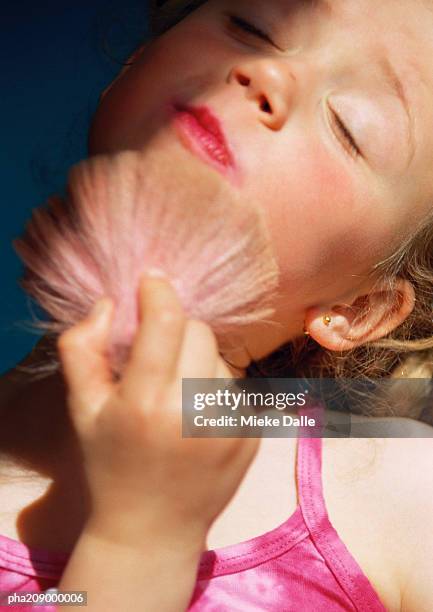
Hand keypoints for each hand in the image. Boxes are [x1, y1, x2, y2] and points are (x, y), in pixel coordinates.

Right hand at [57, 274, 259, 548]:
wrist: (153, 526)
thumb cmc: (111, 462)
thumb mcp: (81, 408)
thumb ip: (81, 349)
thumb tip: (110, 304)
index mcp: (146, 403)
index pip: (166, 322)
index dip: (159, 291)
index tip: (152, 280)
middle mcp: (193, 412)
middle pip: (198, 331)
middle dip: (176, 329)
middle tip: (158, 355)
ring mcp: (229, 424)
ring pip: (220, 356)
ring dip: (197, 360)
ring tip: (176, 395)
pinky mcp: (251, 434)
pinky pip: (237, 384)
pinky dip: (216, 387)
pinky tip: (197, 417)